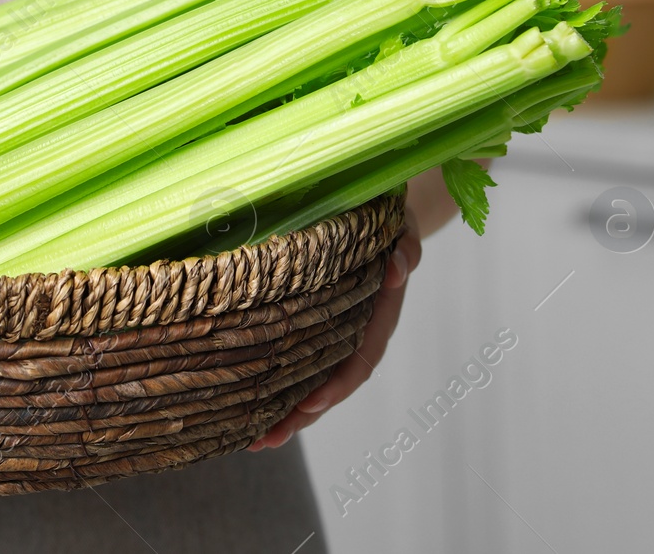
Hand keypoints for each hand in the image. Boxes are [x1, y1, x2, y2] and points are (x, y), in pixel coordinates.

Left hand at [247, 204, 422, 451]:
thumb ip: (406, 249)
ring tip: (252, 439)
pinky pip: (296, 359)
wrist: (381, 213)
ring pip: (311, 381)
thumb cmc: (390, 220)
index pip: (359, 360)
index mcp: (379, 314)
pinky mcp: (313, 324)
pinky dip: (276, 384)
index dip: (336, 385)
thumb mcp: (404, 228)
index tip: (309, 403)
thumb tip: (397, 269)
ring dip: (285, 412)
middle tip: (265, 439)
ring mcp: (334, 332)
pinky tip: (248, 405)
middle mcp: (356, 331)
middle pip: (330, 384)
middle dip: (300, 415)